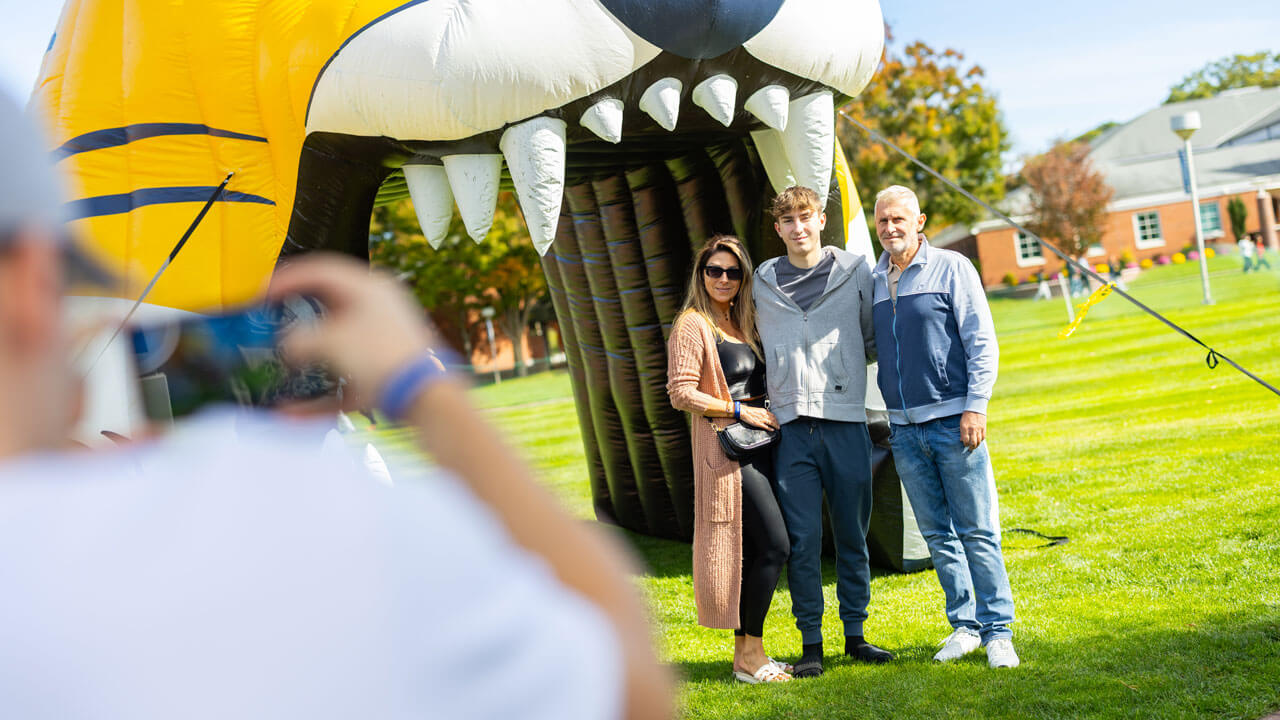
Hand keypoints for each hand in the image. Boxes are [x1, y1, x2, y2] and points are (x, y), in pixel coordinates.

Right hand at [267, 254, 437, 408]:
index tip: (262, 292)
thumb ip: (300, 340)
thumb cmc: (386, 359)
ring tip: (283, 360)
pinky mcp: (386, 372)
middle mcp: (380, 308)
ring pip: (336, 343)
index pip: (322, 270)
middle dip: (296, 314)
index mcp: (370, 287)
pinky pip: (344, 379)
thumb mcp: (330, 342)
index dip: (287, 278)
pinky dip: (320, 393)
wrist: (426, 398)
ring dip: (308, 355)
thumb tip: (288, 347)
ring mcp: (385, 340)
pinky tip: (293, 411)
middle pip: (329, 305)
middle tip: (273, 317)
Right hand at [738, 405, 778, 430]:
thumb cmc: (749, 411)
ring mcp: (761, 420)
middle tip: (778, 426)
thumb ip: (763, 413)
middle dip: (777, 423)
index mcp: (764, 411)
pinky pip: (766, 426)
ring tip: (777, 428)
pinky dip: (770, 428)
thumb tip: (766, 415)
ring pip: (771, 423)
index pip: (773, 415)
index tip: (777, 421)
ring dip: (775, 426)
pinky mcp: (758, 423)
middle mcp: (764, 415)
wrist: (744, 411)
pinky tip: (772, 430)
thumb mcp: (758, 410)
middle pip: (773, 419)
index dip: (776, 419)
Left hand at [960, 411, 985, 449]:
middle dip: (971, 447)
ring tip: (974, 447)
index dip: (965, 444)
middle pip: (973, 442)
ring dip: (976, 445)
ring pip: (978, 441)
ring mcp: (979, 429)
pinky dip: (981, 440)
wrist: (975, 409)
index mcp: (965, 428)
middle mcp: (972, 429)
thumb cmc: (967, 416)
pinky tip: (979, 441)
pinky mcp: (983, 428)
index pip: (965, 440)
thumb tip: (961, 440)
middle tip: (970, 449)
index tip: (965, 445)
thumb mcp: (961, 423)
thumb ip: (962, 432)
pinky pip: (983, 437)